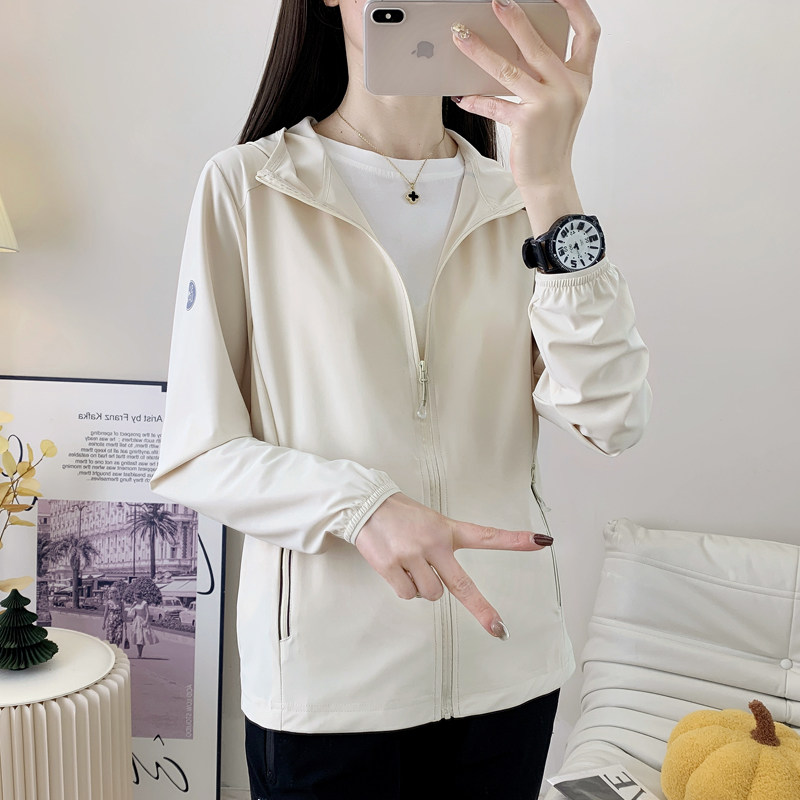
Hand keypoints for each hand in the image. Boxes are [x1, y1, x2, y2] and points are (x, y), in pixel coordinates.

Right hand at [355, 492, 552, 638]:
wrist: (363, 504)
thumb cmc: (398, 514)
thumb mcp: (428, 521)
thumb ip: (441, 545)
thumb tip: (445, 585)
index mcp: (447, 530)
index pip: (486, 536)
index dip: (515, 541)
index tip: (543, 542)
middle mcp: (434, 543)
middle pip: (462, 586)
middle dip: (482, 610)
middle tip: (498, 630)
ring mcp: (413, 555)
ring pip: (431, 594)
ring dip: (423, 586)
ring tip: (410, 563)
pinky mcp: (393, 566)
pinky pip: (408, 593)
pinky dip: (404, 586)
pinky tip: (396, 566)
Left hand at [449, 0, 599, 190]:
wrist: (549, 177)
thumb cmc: (550, 138)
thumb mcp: (560, 102)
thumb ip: (548, 74)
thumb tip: (516, 44)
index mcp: (581, 78)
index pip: (588, 32)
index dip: (576, 5)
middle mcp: (569, 88)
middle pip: (539, 45)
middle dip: (516, 20)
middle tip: (496, 2)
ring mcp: (549, 105)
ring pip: (509, 70)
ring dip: (481, 51)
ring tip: (462, 36)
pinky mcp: (527, 123)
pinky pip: (495, 104)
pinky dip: (476, 100)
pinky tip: (459, 95)